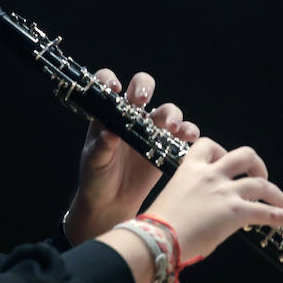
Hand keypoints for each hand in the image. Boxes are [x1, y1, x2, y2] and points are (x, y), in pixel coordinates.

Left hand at [64, 70, 199, 243]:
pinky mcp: (167, 145)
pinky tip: (189, 137)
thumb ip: (101, 148)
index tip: (115, 89)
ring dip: (170, 114)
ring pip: (166, 110)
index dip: (109, 81)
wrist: (112, 201)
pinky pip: (181, 133)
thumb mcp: (94, 163)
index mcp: (108, 113)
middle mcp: (131, 115)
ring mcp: (151, 128)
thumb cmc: (96, 178)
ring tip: (170, 126)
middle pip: (142, 87)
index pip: (106, 84)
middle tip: (143, 100)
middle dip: (144, 87)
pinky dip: (188, 131)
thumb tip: (109, 134)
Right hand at [141, 137, 282, 262]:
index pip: (209, 146)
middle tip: (259, 179)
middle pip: (245, 154)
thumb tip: (205, 212)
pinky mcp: (236, 212)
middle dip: (257, 166)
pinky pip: (270, 213)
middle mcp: (211, 175)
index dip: (222, 154)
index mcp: (190, 169)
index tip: (224, 166)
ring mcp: (225, 192)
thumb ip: (192, 198)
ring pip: (262, 184)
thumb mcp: (173, 200)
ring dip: (277, 194)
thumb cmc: (157, 228)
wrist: (157, 239)